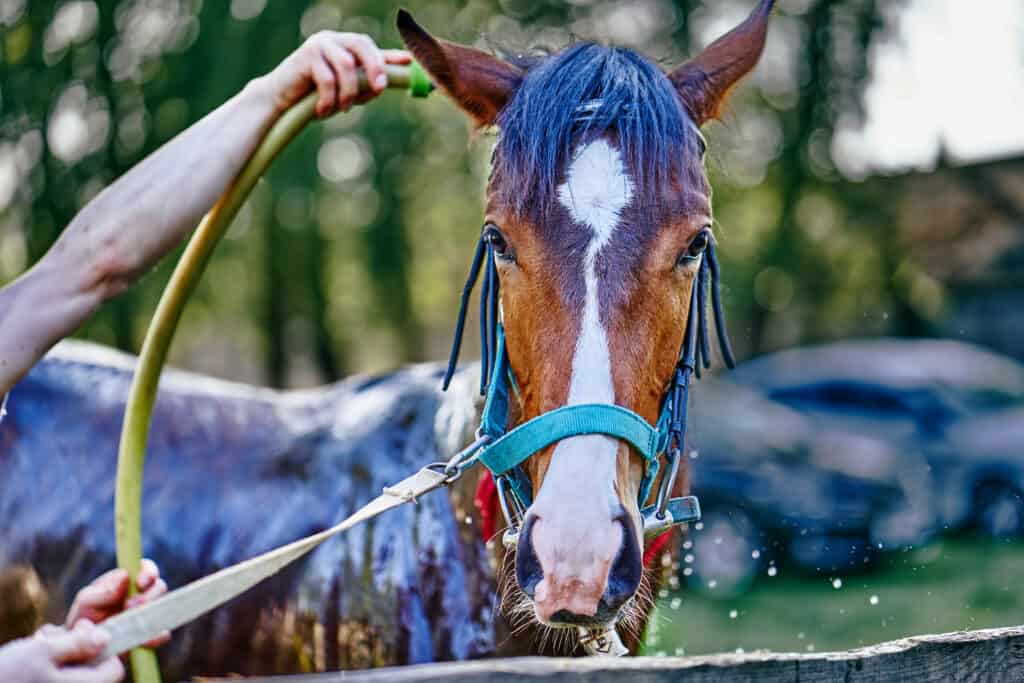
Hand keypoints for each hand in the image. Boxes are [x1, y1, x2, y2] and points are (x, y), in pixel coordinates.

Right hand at [0, 621, 122, 682]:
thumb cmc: (4, 677)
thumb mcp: (41, 652)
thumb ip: (77, 644)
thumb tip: (106, 638)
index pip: (114, 669)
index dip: (103, 646)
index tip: (80, 631)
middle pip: (91, 669)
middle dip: (74, 647)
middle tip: (49, 636)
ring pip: (70, 673)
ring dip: (56, 653)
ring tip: (33, 645)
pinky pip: (52, 679)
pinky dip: (44, 666)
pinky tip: (25, 655)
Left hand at [66, 559, 169, 648]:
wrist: (77, 660)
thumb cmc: (81, 625)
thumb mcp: (85, 604)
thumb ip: (100, 591)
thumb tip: (124, 576)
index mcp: (126, 584)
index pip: (145, 568)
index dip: (148, 572)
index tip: (141, 583)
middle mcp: (141, 598)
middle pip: (159, 586)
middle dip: (149, 595)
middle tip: (130, 606)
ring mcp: (147, 618)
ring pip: (163, 608)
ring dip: (150, 614)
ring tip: (132, 625)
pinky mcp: (150, 639)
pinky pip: (162, 634)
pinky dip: (154, 636)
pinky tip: (141, 642)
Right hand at [260, 32, 411, 116]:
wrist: (280, 101)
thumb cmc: (314, 97)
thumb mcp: (342, 91)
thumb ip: (361, 85)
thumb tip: (383, 86)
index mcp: (344, 46)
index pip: (370, 46)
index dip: (390, 55)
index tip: (410, 62)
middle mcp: (333, 40)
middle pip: (362, 45)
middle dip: (375, 67)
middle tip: (379, 90)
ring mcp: (319, 45)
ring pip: (347, 65)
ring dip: (349, 93)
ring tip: (342, 110)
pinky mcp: (306, 56)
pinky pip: (328, 80)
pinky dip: (330, 100)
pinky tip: (323, 112)